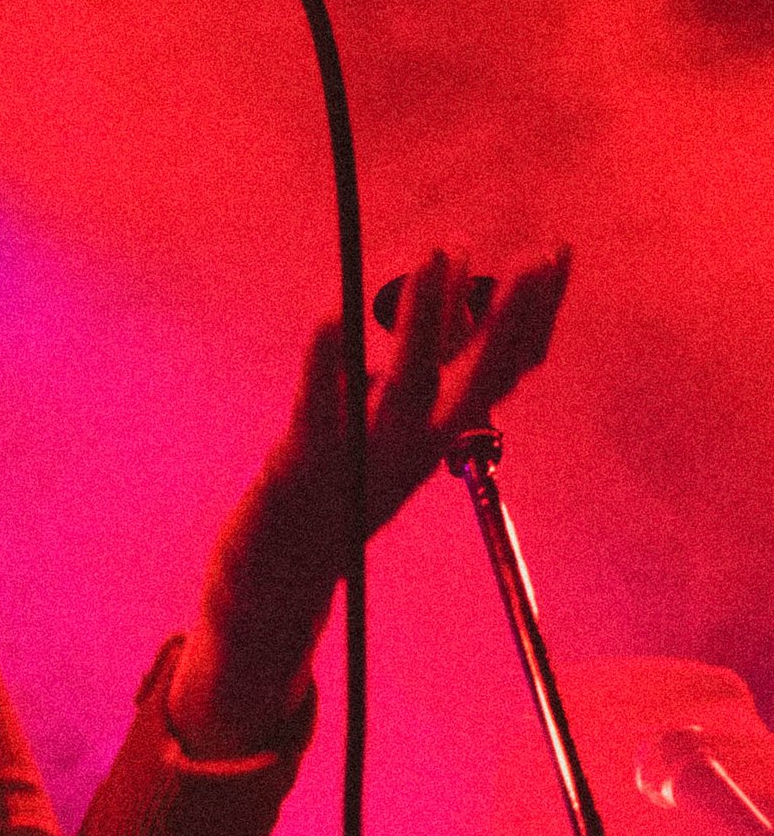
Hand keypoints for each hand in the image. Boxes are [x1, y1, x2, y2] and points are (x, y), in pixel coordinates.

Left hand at [170, 244, 572, 759]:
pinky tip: (336, 313)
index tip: (559, 255)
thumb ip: (428, 366)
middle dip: (511, 321)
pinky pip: (319, 406)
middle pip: (475, 383)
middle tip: (535, 257)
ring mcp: (360, 458)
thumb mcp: (397, 432)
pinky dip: (329, 362)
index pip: (506, 372)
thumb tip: (457, 284)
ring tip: (437, 253)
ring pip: (405, 389)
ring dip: (427, 324)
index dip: (537, 315)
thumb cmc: (342, 489)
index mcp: (439, 440)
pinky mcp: (300, 464)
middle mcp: (412, 452)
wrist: (276, 582)